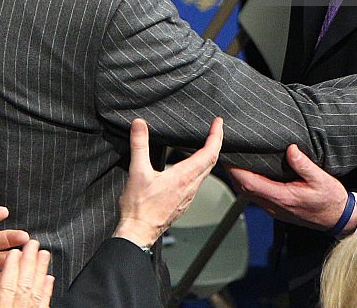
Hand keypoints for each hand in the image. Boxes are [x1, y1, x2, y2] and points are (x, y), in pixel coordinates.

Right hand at [0, 241, 53, 307]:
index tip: (14, 251)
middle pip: (24, 284)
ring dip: (40, 271)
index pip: (6, 286)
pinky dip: (47, 290)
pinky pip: (44, 304)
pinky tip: (50, 279)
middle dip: (29, 261)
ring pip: (36, 291)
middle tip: (33, 244)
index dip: (10, 267)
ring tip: (44, 254)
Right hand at [114, 117, 223, 248]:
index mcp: (184, 177)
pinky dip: (201, 168)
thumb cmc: (139, 207)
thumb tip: (139, 124)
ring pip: (206, 172)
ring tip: (208, 144)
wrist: (138, 233)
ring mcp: (188, 196)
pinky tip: (193, 167)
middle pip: (212, 162)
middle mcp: (190, 186)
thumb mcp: (137, 171)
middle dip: (217, 142)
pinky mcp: (182, 202)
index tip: (219, 123)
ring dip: (210, 156)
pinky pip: (198, 181)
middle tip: (217, 129)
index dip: (216, 136)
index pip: (209, 153)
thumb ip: (139, 144)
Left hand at [228, 144, 355, 232]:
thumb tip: (290, 149)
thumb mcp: (321, 179)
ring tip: (234, 157)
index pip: (250, 184)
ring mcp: (274, 208)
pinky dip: (247, 182)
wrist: (338, 219)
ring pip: (248, 193)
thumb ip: (304, 164)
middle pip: (243, 189)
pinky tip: (248, 170)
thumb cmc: (330, 199)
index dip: (236, 170)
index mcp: (282, 197)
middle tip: (226, 151)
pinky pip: (255, 195)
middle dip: (232, 171)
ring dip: (238, 176)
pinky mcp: (276, 207)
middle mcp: (274, 205)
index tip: (228, 155)